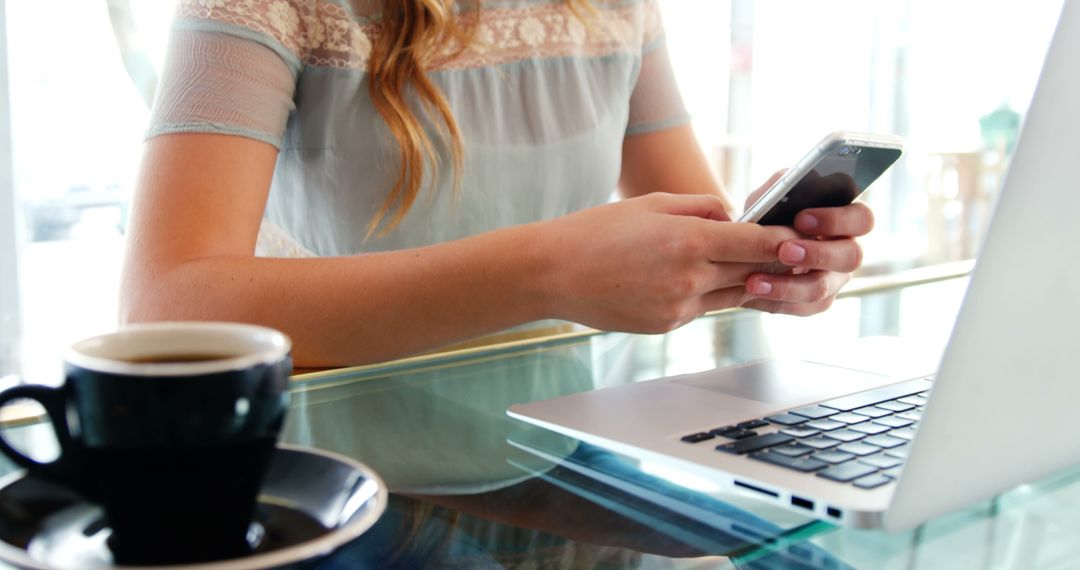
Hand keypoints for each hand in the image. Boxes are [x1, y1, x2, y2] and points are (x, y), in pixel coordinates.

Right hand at [538, 192, 799, 332]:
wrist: (553, 273)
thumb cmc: (598, 230)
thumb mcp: (653, 203)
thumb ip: (701, 209)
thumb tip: (733, 218)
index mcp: (689, 241)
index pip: (757, 243)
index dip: (785, 241)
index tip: (803, 237)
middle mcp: (689, 278)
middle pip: (753, 273)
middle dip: (774, 263)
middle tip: (797, 254)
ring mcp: (679, 307)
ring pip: (733, 295)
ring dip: (746, 281)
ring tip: (757, 267)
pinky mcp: (666, 325)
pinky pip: (703, 309)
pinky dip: (710, 294)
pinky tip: (702, 280)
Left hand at [740, 171, 874, 315]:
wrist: (748, 244)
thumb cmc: (770, 213)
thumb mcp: (773, 195)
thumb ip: (782, 186)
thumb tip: (785, 188)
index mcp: (847, 220)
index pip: (861, 219)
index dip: (836, 220)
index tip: (801, 218)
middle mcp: (847, 251)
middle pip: (851, 257)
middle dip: (817, 254)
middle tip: (784, 251)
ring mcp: (834, 279)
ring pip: (822, 289)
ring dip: (788, 285)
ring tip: (755, 281)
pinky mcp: (816, 301)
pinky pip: (803, 307)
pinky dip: (776, 301)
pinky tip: (753, 293)